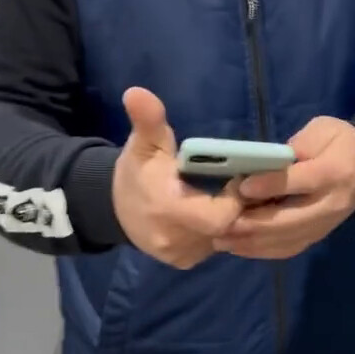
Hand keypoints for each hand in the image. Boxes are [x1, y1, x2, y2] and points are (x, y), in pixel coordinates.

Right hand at [113, 87, 242, 268]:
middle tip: (240, 183)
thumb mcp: (142, 142)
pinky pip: (215, 246)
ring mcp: (181, 255)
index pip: (220, 216)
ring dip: (233, 218)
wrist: (114, 207)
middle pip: (227, 229)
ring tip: (233, 195)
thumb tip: (137, 92)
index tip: (238, 175)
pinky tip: (220, 209)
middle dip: (239, 206)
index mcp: (168, 209)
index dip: (236, 198)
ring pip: (225, 240)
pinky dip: (222, 229)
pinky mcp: (185, 261)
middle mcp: (176, 239)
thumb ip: (147, 119)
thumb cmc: (136, 170)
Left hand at [213, 117, 354, 259]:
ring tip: (222, 239)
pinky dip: (262, 250)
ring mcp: (325, 225)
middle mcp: (331, 204)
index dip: (270, 185)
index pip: (299, 182)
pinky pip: (289, 249)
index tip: (242, 187)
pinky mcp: (318, 236)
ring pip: (287, 240)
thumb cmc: (340, 141)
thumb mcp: (322, 129)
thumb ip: (299, 144)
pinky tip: (239, 247)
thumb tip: (267, 161)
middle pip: (289, 220)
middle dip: (253, 223)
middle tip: (221, 222)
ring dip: (252, 242)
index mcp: (333, 172)